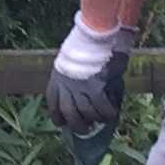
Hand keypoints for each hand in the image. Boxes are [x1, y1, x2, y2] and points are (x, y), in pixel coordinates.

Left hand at [44, 14, 128, 134]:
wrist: (93, 35)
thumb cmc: (86, 46)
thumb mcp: (72, 61)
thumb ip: (73, 76)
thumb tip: (84, 92)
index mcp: (57, 79)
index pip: (52, 103)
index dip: (57, 115)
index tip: (62, 122)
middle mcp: (65, 86)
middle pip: (68, 114)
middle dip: (77, 125)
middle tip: (86, 129)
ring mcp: (80, 88)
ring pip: (87, 114)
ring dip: (96, 119)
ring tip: (102, 119)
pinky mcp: (95, 88)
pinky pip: (102, 108)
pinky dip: (108, 112)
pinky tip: (112, 111)